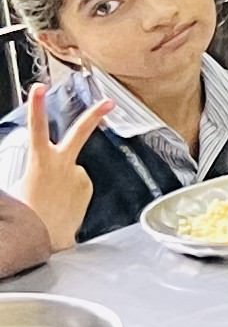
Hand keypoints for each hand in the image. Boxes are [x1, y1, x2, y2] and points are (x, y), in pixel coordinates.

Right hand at [14, 89, 106, 248]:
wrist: (44, 237)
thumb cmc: (29, 213)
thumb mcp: (20, 184)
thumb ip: (34, 169)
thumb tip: (39, 171)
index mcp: (40, 161)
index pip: (36, 128)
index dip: (37, 106)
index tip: (40, 89)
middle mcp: (63, 165)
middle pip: (80, 133)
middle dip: (94, 115)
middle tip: (108, 102)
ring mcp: (79, 176)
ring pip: (73, 168)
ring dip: (64, 178)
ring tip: (52, 197)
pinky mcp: (88, 187)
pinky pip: (79, 182)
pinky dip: (72, 189)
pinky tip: (63, 202)